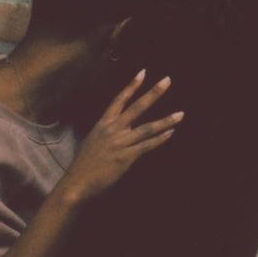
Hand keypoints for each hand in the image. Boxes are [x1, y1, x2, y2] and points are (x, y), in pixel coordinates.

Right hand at [61, 70, 180, 203]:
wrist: (76, 183)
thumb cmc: (84, 166)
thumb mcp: (93, 143)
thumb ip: (107, 135)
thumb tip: (119, 132)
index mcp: (102, 125)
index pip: (119, 100)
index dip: (131, 86)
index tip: (143, 73)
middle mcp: (112, 130)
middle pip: (136, 107)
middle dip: (153, 93)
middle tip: (167, 80)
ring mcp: (119, 143)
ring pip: (147, 128)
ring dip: (165, 121)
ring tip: (181, 114)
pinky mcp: (125, 157)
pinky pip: (146, 146)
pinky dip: (159, 139)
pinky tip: (171, 133)